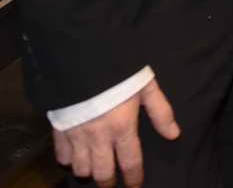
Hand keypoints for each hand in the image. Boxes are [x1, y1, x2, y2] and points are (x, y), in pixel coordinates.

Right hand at [53, 78, 179, 186]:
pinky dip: (68, 160)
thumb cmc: (119, 71)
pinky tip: (75, 157)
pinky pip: (62, 155)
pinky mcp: (59, 129)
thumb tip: (174, 135)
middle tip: (113, 182)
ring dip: (89, 172)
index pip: (131, 162)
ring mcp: (77, 135)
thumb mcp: (146, 87)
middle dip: (109, 182)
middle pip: (103, 172)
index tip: (136, 186)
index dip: (134, 178)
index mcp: (123, 127)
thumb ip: (160, 112)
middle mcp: (99, 137)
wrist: (82, 57)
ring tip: (95, 169)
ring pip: (81, 168)